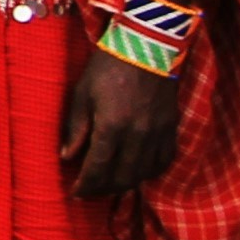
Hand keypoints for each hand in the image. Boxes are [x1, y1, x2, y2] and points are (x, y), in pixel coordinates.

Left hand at [60, 37, 193, 197]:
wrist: (146, 45)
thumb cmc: (108, 67)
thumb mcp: (82, 94)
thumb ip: (76, 128)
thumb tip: (66, 157)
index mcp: (112, 126)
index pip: (98, 168)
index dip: (86, 186)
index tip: (75, 194)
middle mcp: (138, 135)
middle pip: (122, 177)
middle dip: (103, 189)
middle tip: (90, 191)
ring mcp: (159, 133)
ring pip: (144, 174)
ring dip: (125, 184)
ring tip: (109, 184)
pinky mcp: (172, 128)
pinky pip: (165, 161)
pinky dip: (150, 172)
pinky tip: (137, 171)